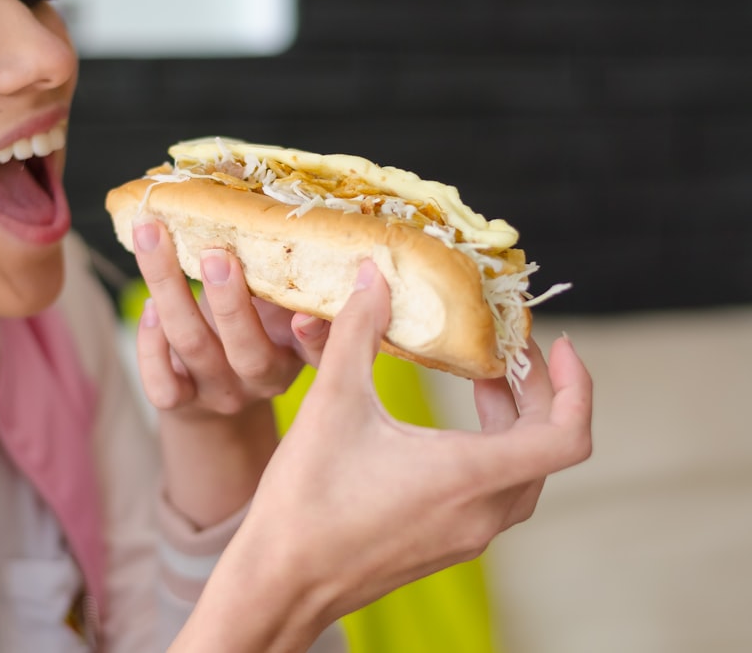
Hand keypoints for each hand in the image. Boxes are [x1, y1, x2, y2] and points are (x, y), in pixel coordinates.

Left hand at [131, 220, 330, 525]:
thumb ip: (279, 274)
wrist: (216, 386)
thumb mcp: (275, 303)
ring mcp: (220, 393)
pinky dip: (149, 341)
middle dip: (229, 302)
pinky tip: (149, 305)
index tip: (305, 315)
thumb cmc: (251, 324)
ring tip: (153, 237)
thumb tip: (272, 218)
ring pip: (193, 346)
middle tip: (214, 254)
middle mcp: (263, 379)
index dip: (316, 337)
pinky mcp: (182, 402)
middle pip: (249, 352)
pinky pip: (161, 384)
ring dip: (170, 289)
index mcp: (297, 353)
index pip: (318, 352)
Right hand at [171, 260, 593, 651]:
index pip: (568, 436)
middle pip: (548, 448)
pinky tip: (447, 430)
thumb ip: (357, 333)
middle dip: (538, 393)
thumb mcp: (332, 403)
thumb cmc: (306, 501)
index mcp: (467, 477)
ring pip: (522, 473)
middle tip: (508, 352)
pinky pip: (494, 494)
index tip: (556, 347)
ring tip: (481, 380)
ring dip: (515, 423)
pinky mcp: (445, 545)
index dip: (578, 386)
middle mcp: (480, 512)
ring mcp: (465, 535)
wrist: (280, 580)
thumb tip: (374, 278)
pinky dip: (491, 452)